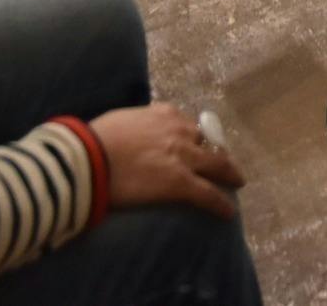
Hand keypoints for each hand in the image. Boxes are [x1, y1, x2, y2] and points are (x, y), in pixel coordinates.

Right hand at [90, 103, 244, 219]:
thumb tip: (131, 134)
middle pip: (208, 141)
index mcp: (164, 113)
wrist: (90, 157)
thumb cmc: (95, 140)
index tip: (195, 144)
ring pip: (217, 164)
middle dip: (217, 151)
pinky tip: (228, 212)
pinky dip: (221, 203)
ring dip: (229, 174)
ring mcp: (183, 157)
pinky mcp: (181, 183)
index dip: (193, 137)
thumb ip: (136, 125)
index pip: (187, 124)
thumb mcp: (121, 120)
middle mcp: (180, 131)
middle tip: (222, 163)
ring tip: (236, 182)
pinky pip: (209, 194)